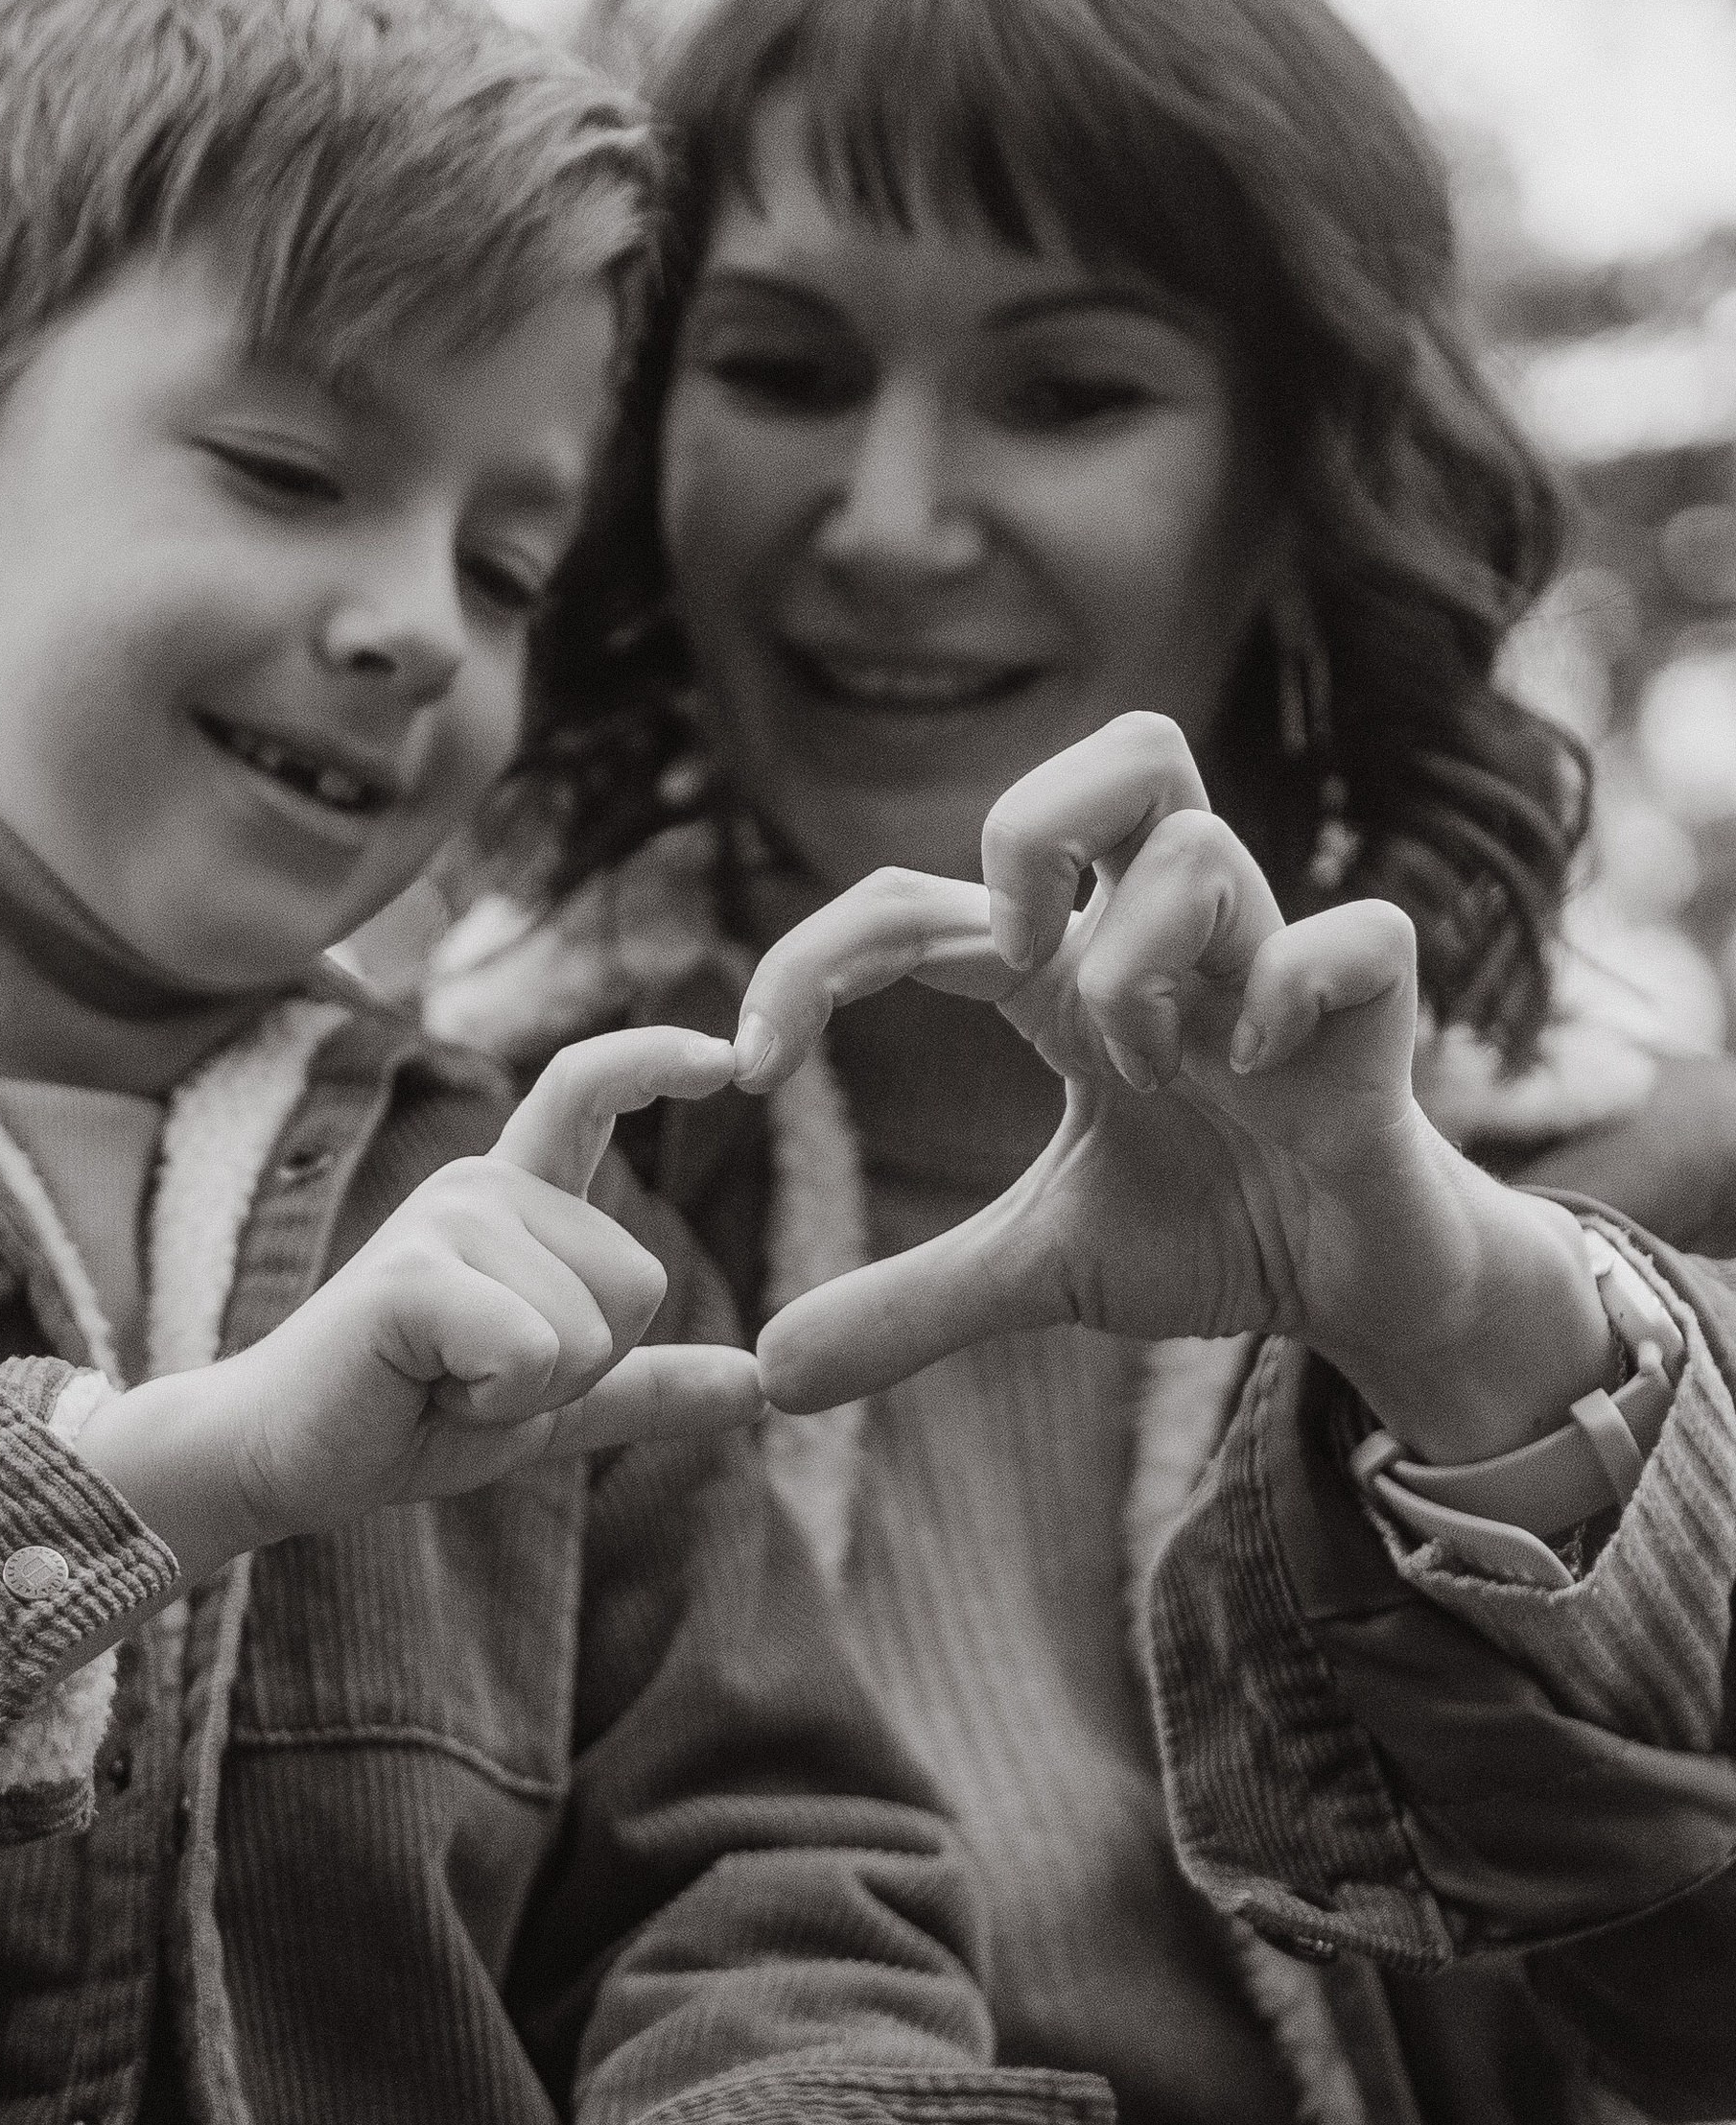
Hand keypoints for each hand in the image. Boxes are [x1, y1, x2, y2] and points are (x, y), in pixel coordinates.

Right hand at [68, 1028, 763, 1579]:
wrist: (284, 1459)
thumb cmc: (405, 1416)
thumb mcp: (548, 1405)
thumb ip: (647, 1387)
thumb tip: (761, 1384)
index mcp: (515, 1198)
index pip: (588, 1087)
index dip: (657, 1060)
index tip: (728, 1058)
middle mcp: (482, 1186)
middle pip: (638, 1282)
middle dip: (580, 1367)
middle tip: (478, 1376)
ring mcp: (445, 1219)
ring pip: (590, 1330)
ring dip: (529, 1393)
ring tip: (445, 1382)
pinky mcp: (412, 1276)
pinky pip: (532, 1353)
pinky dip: (494, 1402)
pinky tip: (426, 1389)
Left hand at [740, 716, 1613, 1460]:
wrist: (1361, 1284)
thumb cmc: (1216, 1229)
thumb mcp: (1041, 1272)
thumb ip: (914, 1303)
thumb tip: (775, 1374)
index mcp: (1076, 978)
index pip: (925, 898)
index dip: (814, 960)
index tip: (748, 1066)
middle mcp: (1176, 939)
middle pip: (1125, 750)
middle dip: (1031, 829)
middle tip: (1012, 961)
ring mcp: (1278, 963)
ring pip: (1201, 845)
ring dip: (1138, 967)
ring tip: (1148, 1075)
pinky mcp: (1376, 1015)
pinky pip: (1357, 934)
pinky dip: (1292, 993)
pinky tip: (1261, 1071)